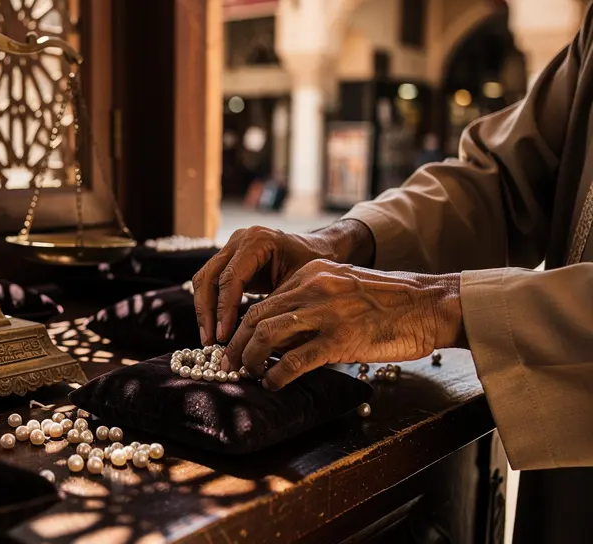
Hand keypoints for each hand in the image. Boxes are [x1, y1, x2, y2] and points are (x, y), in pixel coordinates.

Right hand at [192, 220, 374, 346]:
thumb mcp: (299, 284)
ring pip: (204, 280)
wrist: (320, 249)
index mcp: (258, 240)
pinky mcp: (228, 259)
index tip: (224, 336)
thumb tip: (254, 337)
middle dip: (207, 312)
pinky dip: (211, 306)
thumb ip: (275, 305)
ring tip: (209, 339)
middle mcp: (239, 240)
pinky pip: (211, 283)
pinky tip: (215, 328)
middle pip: (208, 277)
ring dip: (204, 311)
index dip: (224, 309)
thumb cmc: (315, 265)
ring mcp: (231, 247)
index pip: (230, 278)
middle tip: (210, 341)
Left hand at [220, 259, 466, 389]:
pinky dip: (277, 375)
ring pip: (267, 334)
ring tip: (247, 373)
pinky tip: (273, 384)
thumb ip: (312, 305)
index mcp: (313, 273)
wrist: (430, 306)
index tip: (236, 343)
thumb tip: (280, 337)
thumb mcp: (344, 290)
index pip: (265, 300)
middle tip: (228, 362)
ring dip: (250, 358)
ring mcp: (326, 313)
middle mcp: (314, 288)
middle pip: (257, 316)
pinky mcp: (340, 339)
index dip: (244, 325)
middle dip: (237, 342)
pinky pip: (295, 360)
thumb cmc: (391, 304)